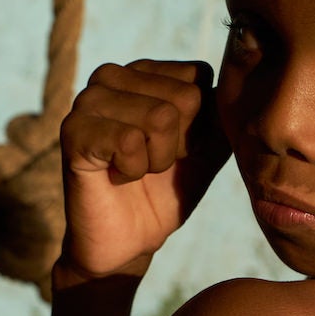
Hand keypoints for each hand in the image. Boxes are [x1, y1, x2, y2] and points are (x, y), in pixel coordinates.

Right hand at [58, 59, 229, 276]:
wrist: (126, 243)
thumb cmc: (163, 193)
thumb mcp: (206, 149)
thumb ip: (223, 114)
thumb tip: (241, 88)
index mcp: (142, 72)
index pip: (199, 76)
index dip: (200, 125)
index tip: (177, 150)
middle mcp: (111, 76)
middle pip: (185, 97)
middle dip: (179, 145)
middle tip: (151, 165)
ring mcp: (88, 100)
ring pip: (160, 117)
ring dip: (156, 160)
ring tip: (133, 171)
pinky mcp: (73, 130)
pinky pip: (130, 141)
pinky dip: (133, 170)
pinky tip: (115, 177)